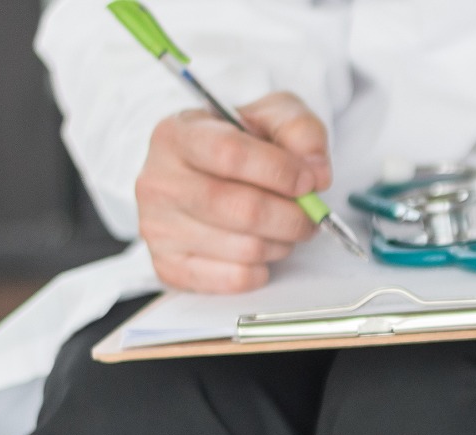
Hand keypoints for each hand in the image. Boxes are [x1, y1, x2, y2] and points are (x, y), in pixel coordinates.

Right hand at [137, 92, 330, 292]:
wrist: (201, 168)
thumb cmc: (238, 140)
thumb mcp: (271, 115)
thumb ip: (300, 131)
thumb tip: (317, 174)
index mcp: (177, 135)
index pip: (231, 155)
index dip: (281, 172)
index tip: (309, 180)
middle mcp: (158, 182)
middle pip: (242, 209)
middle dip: (293, 216)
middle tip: (311, 213)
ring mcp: (157, 227)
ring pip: (244, 248)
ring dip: (282, 241)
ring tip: (284, 225)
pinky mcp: (168, 265)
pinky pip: (234, 279)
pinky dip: (262, 268)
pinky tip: (260, 248)